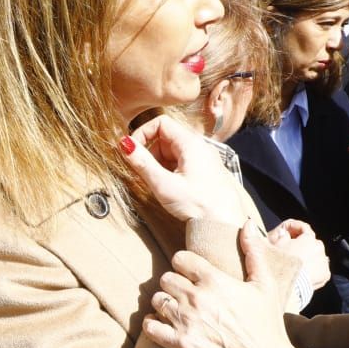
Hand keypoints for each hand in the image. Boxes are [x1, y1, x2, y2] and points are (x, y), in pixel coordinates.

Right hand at [121, 114, 247, 225]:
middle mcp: (199, 146)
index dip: (143, 133)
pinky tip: (171, 188)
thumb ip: (142, 163)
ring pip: (172, 151)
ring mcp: (203, 158)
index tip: (133, 151)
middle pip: (165, 138)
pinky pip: (182, 162)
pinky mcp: (205, 170)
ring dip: (160, 164)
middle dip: (151, 154)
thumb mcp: (164, 185)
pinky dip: (170, 171)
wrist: (224, 224)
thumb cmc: (199, 205)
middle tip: (145, 174)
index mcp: (190, 143)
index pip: (161, 123)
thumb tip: (125, 145)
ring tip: (160, 185)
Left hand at [141, 228, 303, 347]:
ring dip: (163, 305)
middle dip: (172, 286)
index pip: (179, 258)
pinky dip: (153, 326)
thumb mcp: (265, 284)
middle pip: (165, 279)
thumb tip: (245, 224)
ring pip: (156, 301)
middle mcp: (196, 297)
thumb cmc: (267, 324)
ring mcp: (186, 321)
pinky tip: (163, 327)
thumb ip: (253, 251)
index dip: (183, 265)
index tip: (190, 274)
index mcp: (214, 279)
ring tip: (175, 311)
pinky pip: (150, 327)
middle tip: (183, 295)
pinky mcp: (180, 344)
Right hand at [268, 218, 329, 289]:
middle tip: (292, 253)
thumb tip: (284, 232)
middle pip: (312, 243)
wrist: (290, 284)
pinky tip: (305, 274)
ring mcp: (323, 261)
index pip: (304, 228)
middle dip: (303, 246)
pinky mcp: (325, 274)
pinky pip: (321, 270)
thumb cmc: (281, 265)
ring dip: (310, 259)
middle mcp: (319, 248)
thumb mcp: (276, 246)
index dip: (295, 229)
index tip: (289, 234)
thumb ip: (281, 236)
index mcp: (308, 238)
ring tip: (298, 266)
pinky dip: (314, 271)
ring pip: (317, 256)